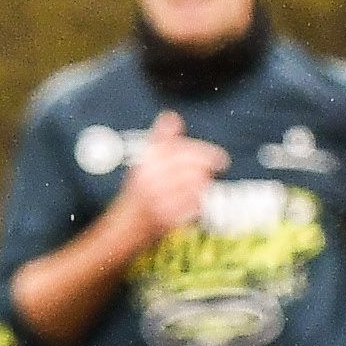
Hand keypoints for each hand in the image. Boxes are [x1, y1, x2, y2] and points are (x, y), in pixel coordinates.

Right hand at [103, 111, 227, 250]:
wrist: (125, 228)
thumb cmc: (137, 193)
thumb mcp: (144, 162)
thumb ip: (161, 139)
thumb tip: (171, 116)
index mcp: (146, 163)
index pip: (183, 151)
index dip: (206, 153)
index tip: (220, 158)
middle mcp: (151, 179)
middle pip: (193, 168)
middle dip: (207, 170)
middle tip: (214, 171)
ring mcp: (158, 200)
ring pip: (196, 186)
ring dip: (204, 186)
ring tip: (201, 187)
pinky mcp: (166, 218)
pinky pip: (194, 206)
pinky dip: (199, 204)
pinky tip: (196, 204)